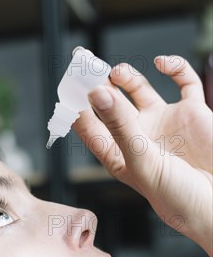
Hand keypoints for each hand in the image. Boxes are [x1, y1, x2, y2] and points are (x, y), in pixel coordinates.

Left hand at [73, 55, 212, 256]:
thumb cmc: (177, 195)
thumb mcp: (142, 161)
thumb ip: (120, 125)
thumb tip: (96, 92)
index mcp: (120, 157)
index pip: (91, 129)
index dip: (77, 108)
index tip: (67, 86)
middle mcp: (138, 138)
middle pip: (109, 105)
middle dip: (96, 84)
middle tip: (83, 61)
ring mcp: (163, 123)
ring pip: (138, 90)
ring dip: (126, 77)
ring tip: (116, 72)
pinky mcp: (190, 112)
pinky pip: (183, 82)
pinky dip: (175, 67)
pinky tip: (162, 63)